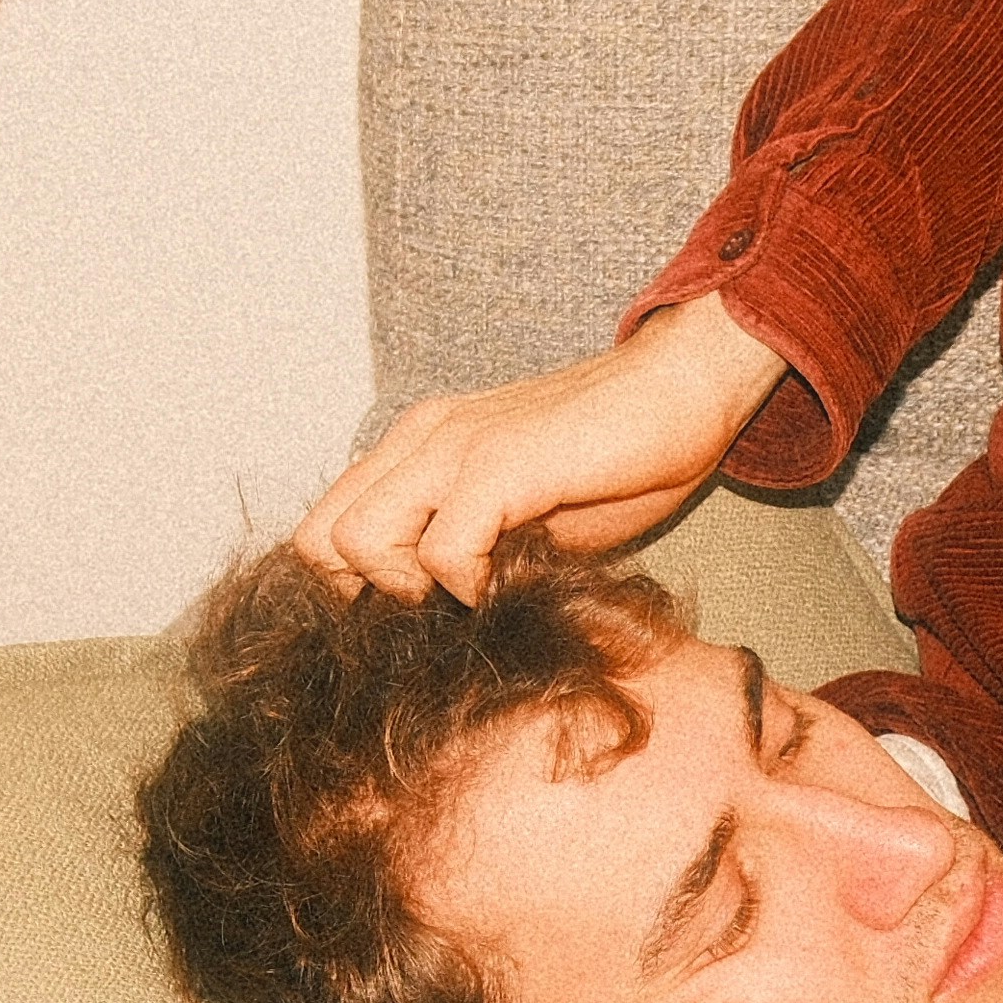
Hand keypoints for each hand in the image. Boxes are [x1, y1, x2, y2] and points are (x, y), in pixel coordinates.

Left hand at [292, 294, 790, 598]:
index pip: (323, 528)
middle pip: (318, 539)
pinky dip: (471, 587)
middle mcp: (420, 438)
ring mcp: (454, 444)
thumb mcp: (520, 512)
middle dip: (369, 597)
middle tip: (442, 608)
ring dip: (411, 589)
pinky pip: (442, 549)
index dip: (357, 589)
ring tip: (476, 592)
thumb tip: (430, 614)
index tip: (425, 609)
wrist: (685, 388)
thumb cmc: (615, 457)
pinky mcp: (500, 462)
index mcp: (417, 446)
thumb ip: (465, 544)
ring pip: (356, 540)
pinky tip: (517, 581)